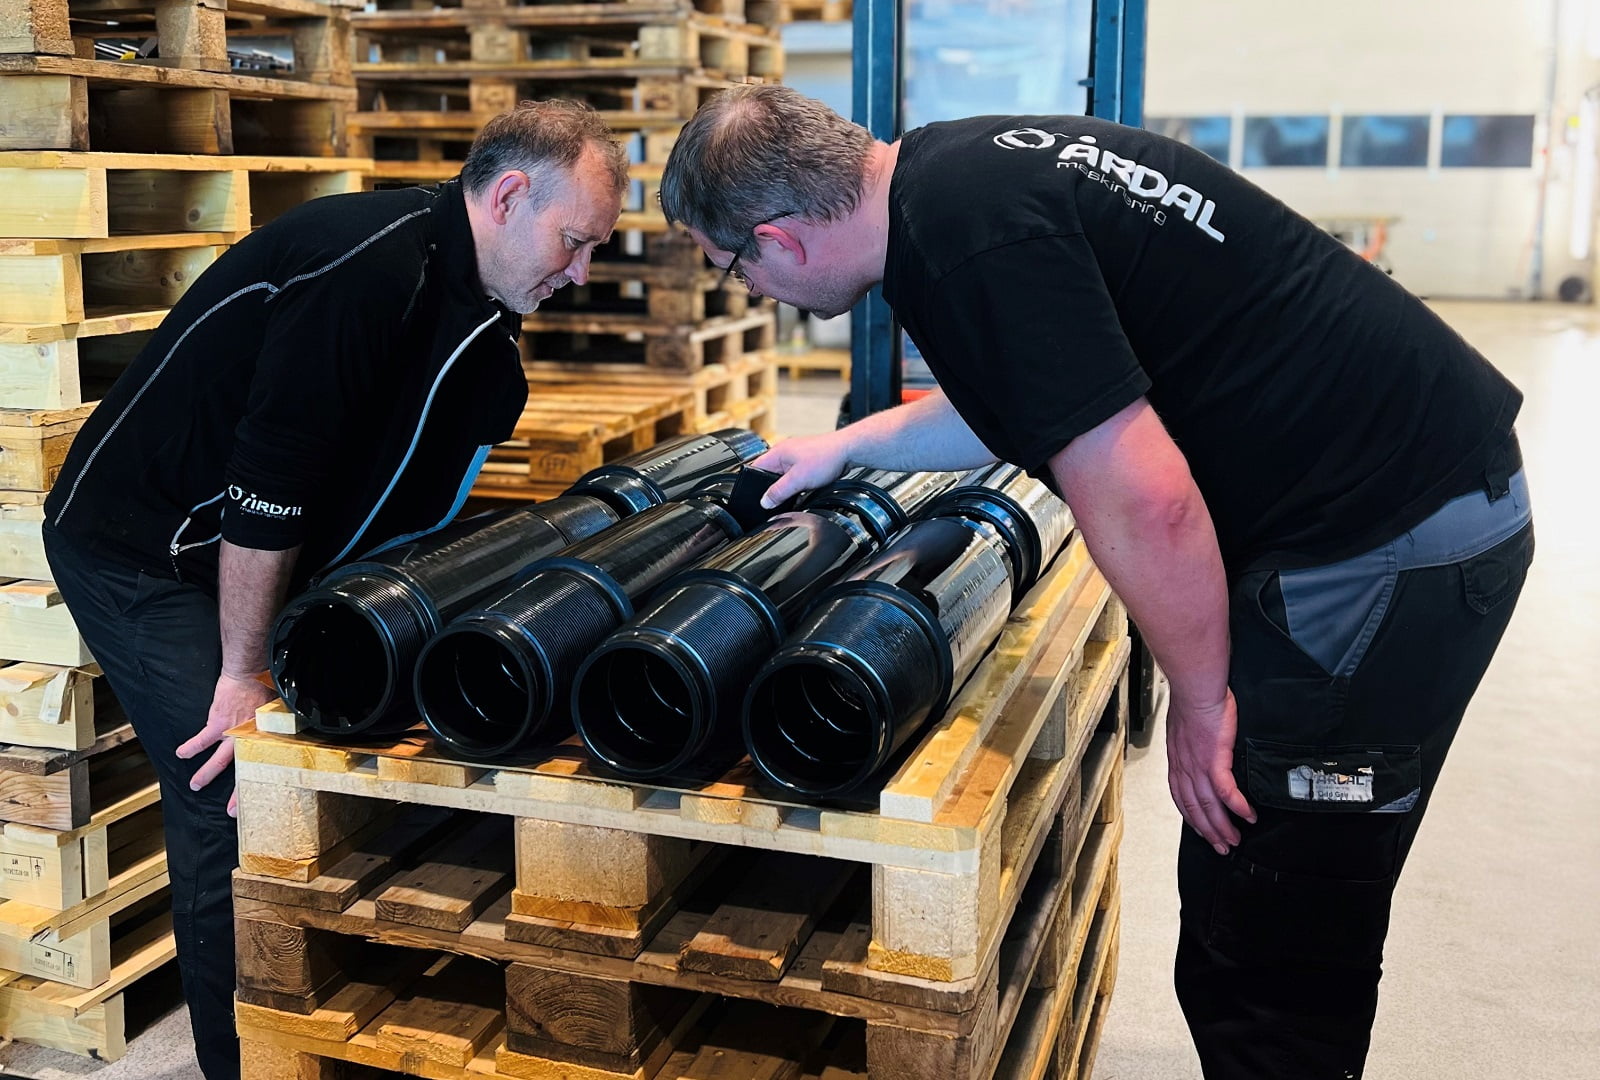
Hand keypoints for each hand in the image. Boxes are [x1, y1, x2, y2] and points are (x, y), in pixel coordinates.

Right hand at [178, 670, 274, 817]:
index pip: (266, 768)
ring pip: (219, 760)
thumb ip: (281, 725)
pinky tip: (181, 754)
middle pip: (243, 772)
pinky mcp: (217, 722)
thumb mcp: (281, 710)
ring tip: (195, 785)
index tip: (262, 799)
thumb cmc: (268, 686)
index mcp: (267, 738)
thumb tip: (290, 733)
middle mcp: (251, 739)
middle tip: (231, 811)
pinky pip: (202, 740)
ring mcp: (233, 733)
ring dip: (206, 773)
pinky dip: (191, 747)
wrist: (252, 671)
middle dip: (236, 794)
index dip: (262, 786)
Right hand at [753, 432, 852, 507]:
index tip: (759, 499)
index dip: (754, 485)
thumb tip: (765, 501)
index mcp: (777, 453)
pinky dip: (797, 485)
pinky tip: (804, 490)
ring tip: (796, 492)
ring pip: (783, 478)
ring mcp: (795, 458)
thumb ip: (779, 492)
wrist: (848, 451)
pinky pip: (795, 477)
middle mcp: (784, 454)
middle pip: (769, 476)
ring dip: (787, 488)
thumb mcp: (798, 479)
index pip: (755, 469)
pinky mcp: (805, 463)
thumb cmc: (826, 457)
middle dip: (773, 489)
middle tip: (779, 499)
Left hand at [1166, 688, 1254, 853]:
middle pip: (1194, 809)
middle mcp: (1184, 768)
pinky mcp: (1214, 760)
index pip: (1181, 798)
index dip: (1192, 818)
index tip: (1202, 831)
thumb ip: (1192, 744)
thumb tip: (1203, 751)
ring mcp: (1198, 766)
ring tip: (1235, 839)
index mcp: (1177, 761)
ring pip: (1209, 806)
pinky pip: (1226, 791)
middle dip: (1208, 831)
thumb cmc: (1193, 701)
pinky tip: (1248, 815)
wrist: (1195, 689)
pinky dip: (1237, 806)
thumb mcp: (1186, 728)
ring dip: (1223, 826)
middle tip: (1221, 846)